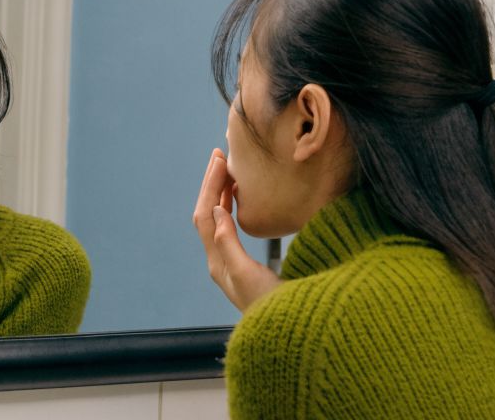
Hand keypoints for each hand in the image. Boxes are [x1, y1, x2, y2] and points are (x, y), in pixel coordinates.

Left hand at [193, 148, 281, 311]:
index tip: (220, 160)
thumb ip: (229, 243)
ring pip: (218, 222)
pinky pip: (231, 231)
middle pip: (208, 215)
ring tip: (229, 171)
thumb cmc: (271, 309)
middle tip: (220, 156)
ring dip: (220, 195)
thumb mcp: (247, 275)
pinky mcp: (246, 269)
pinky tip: (239, 201)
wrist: (289, 339)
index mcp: (219, 263)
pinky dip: (232, 210)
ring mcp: (233, 266)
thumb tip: (217, 211)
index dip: (210, 186)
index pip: (206, 216)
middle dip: (212, 185)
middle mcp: (221, 263)